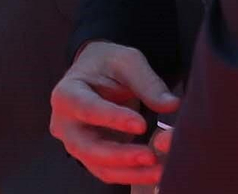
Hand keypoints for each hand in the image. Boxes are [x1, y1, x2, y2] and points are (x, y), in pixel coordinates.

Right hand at [49, 41, 178, 186]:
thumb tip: (171, 105)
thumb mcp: (126, 62)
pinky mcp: (94, 158)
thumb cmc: (108, 66)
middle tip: (151, 156)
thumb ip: (147, 82)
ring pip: (102, 167)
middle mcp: (65, 125)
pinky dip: (135, 175)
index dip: (113, 119)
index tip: (142, 124)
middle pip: (89, 147)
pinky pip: (112, 173)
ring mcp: (78, 145)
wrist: (98, 77)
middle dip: (121, 155)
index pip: (87, 108)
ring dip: (132, 172)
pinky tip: (157, 172)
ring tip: (161, 170)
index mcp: (66, 94)